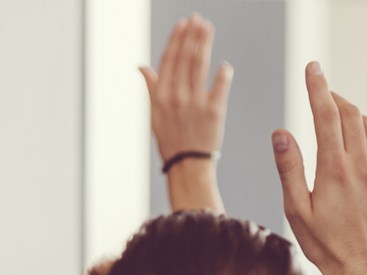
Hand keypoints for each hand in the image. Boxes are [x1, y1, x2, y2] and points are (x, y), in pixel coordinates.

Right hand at [142, 15, 230, 162]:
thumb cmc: (170, 137)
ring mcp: (195, 103)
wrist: (187, 163)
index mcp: (160, 94)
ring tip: (208, 29)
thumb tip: (142, 66)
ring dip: (204, 45)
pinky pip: (219, 88)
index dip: (177, 40)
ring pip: (199, 67)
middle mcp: (176, 96)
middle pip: (185, 59)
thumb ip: (151, 86)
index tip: (183, 24)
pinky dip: (222, 74)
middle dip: (192, 36)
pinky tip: (224, 64)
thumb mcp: (154, 112)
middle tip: (199, 20)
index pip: (169, 59)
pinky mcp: (214, 112)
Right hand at [272, 62, 366, 274]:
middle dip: (335, 99)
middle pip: (352, 114)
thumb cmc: (326, 245)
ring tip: (339, 125)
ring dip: (355, 118)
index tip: (312, 68)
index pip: (326, 114)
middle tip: (322, 97)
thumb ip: (289, 167)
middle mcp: (364, 166)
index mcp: (335, 169)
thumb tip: (281, 132)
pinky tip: (360, 150)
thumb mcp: (296, 209)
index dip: (318, 86)